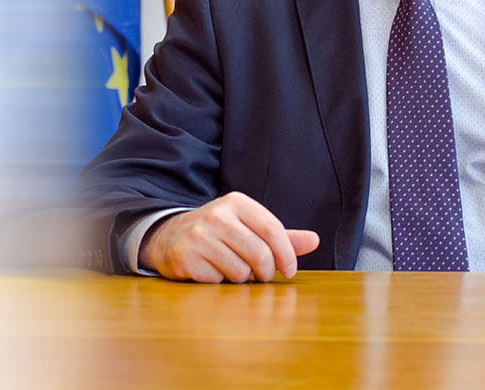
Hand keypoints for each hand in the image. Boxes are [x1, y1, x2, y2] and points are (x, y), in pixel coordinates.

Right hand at [139, 191, 319, 282]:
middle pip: (259, 253)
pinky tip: (211, 271)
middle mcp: (217, 215)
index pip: (272, 229)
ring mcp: (198, 236)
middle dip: (266, 271)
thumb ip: (282, 236)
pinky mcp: (185, 257)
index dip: (286, 253)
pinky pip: (216, 280)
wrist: (169, 236)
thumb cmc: (219, 233)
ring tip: (232, 269)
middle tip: (263, 276)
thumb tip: (315, 240)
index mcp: (237, 202)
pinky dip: (219, 282)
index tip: (290, 271)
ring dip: (241, 278)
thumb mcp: (249, 227)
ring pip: (239, 271)